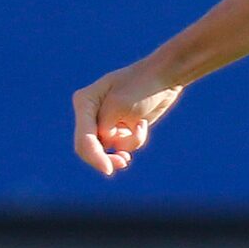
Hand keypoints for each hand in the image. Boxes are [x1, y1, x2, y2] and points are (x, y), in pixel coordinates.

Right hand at [72, 60, 184, 175]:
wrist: (164, 77)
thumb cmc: (142, 85)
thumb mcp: (121, 105)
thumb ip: (105, 127)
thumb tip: (104, 144)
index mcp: (85, 102)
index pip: (84, 138)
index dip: (94, 157)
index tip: (108, 170)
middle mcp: (90, 113)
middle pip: (90, 148)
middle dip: (106, 158)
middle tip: (124, 162)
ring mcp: (104, 121)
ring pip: (108, 149)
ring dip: (126, 146)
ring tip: (139, 133)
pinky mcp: (119, 128)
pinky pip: (121, 146)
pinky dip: (134, 141)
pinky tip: (142, 125)